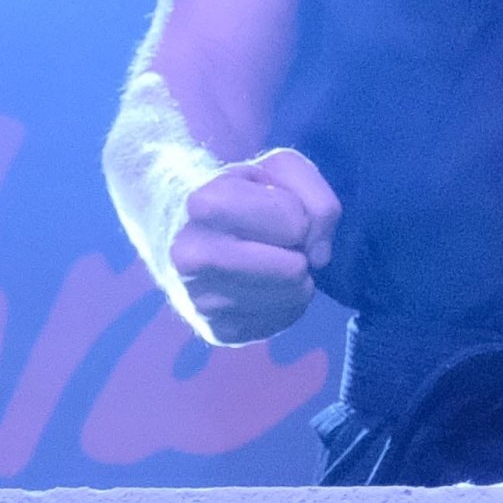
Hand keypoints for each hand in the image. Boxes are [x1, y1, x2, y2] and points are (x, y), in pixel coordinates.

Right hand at [169, 148, 340, 345]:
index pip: (294, 221)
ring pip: (292, 298)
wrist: (184, 228)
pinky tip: (265, 287)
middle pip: (293, 269)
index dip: (298, 214)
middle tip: (277, 243)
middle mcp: (191, 256)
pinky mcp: (217, 332)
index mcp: (204, 204)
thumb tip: (318, 258)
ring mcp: (200, 300)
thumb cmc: (242, 194)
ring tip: (272, 262)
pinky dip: (288, 304)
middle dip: (299, 252)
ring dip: (298, 280)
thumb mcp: (280, 170)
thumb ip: (318, 200)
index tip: (275, 212)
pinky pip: (282, 322)